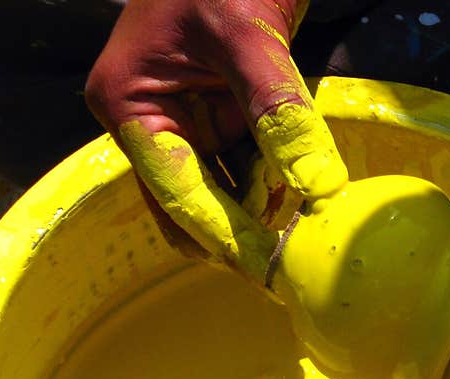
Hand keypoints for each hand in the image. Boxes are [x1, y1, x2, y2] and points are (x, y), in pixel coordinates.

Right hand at [85, 0, 347, 263]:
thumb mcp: (248, 36)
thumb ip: (279, 113)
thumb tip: (318, 189)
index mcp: (131, 106)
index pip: (177, 192)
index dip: (222, 235)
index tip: (263, 271)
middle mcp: (151, 122)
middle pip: (194, 200)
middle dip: (241, 226)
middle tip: (288, 258)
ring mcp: (185, 120)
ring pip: (223, 186)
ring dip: (263, 202)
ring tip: (303, 216)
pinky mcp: (217, 114)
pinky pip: (244, 161)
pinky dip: (273, 174)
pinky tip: (301, 182)